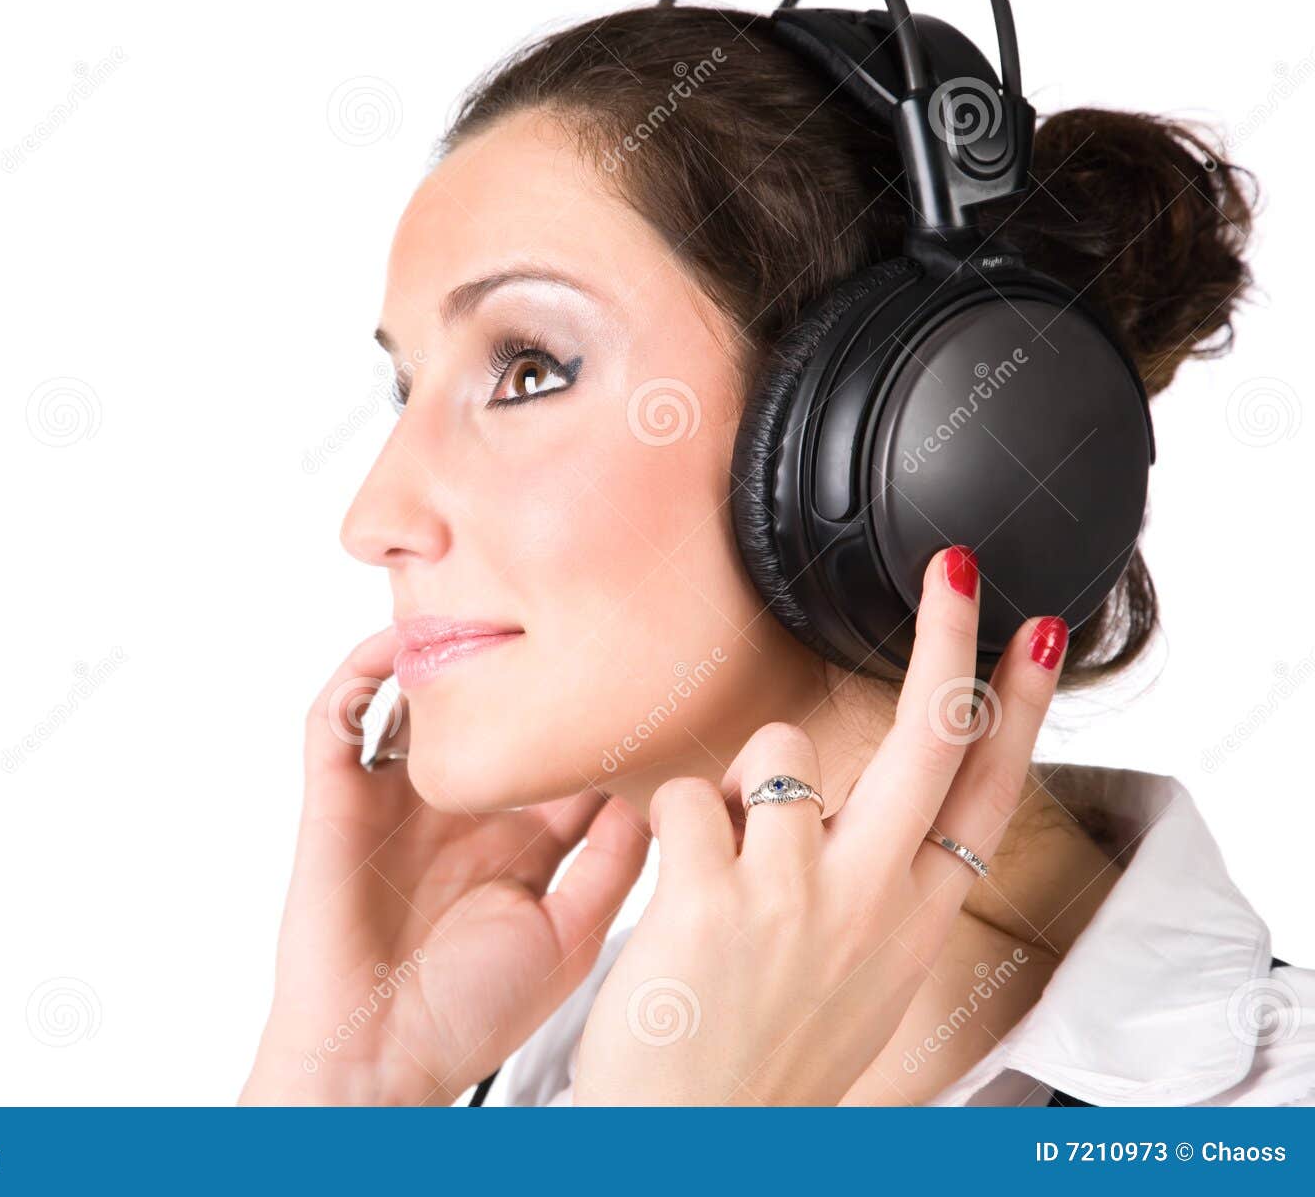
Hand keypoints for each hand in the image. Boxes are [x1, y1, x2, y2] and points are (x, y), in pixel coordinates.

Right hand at [241, 627, 649, 1105]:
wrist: (380, 1060)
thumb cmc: (471, 1014)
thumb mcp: (570, 935)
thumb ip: (613, 864)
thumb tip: (659, 790)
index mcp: (518, 841)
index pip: (559, 757)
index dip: (590, 715)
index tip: (633, 668)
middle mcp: (460, 811)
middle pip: (490, 716)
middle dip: (517, 665)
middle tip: (556, 611)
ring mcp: (395, 800)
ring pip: (412, 703)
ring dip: (433, 657)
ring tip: (466, 608)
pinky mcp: (337, 800)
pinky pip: (337, 719)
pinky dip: (358, 675)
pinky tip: (392, 646)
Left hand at [571, 546, 1065, 1104]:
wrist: (695, 1139)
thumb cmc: (768, 1054)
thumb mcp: (862, 978)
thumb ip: (877, 888)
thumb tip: (862, 803)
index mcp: (914, 921)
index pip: (991, 793)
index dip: (1021, 708)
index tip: (1037, 639)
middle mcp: (872, 898)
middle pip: (930, 739)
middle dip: (947, 641)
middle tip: (954, 573)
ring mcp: (798, 893)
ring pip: (776, 755)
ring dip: (740, 785)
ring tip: (725, 861)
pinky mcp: (717, 895)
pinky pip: (691, 797)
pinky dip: (675, 825)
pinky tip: (678, 883)